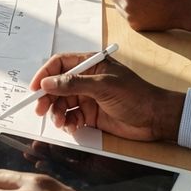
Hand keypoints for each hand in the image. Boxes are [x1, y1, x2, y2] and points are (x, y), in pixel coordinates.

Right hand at [30, 51, 184, 140]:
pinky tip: (72, 127)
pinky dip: (68, 123)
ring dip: (57, 113)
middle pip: (57, 86)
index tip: (35, 89)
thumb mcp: (103, 86)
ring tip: (61, 122)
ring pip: (62, 103)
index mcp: (90, 64)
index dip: (45, 75)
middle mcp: (86, 79)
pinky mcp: (90, 114)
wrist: (156, 119)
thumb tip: (47, 83)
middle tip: (41, 110)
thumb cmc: (136, 96)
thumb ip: (73, 84)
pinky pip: (71, 117)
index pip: (60, 64)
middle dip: (47, 98)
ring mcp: (88, 97)